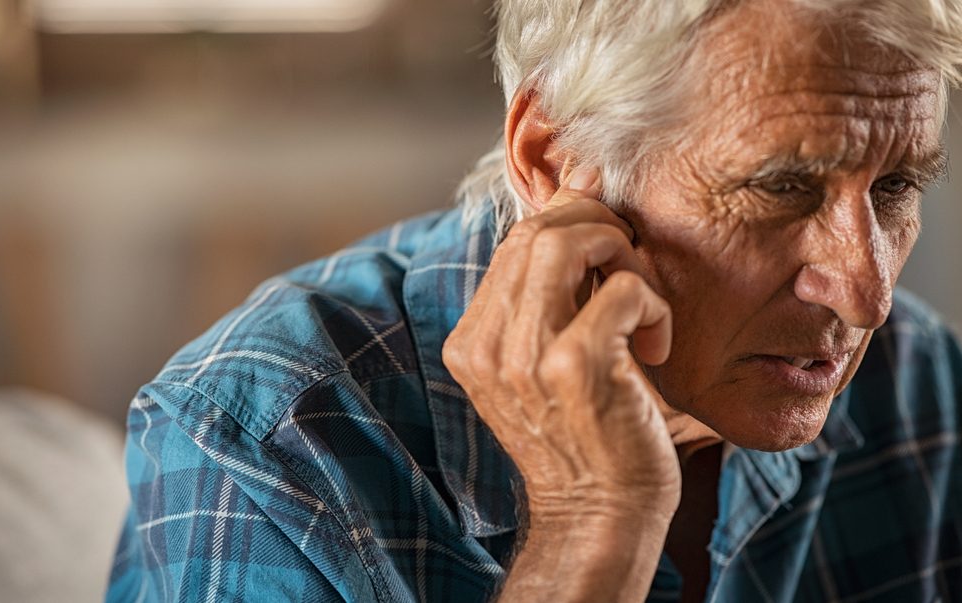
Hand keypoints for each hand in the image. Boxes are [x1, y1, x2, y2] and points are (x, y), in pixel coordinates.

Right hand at [444, 167, 680, 524]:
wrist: (598, 514)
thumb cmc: (584, 432)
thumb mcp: (548, 358)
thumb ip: (553, 285)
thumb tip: (578, 183)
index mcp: (473, 341)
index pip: (514, 241)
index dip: (568, 216)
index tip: (608, 227)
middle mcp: (488, 345)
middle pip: (536, 230)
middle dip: (597, 226)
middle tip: (629, 260)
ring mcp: (526, 355)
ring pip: (569, 242)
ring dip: (621, 255)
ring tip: (639, 300)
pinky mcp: (576, 366)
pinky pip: (621, 287)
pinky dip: (651, 302)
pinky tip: (655, 342)